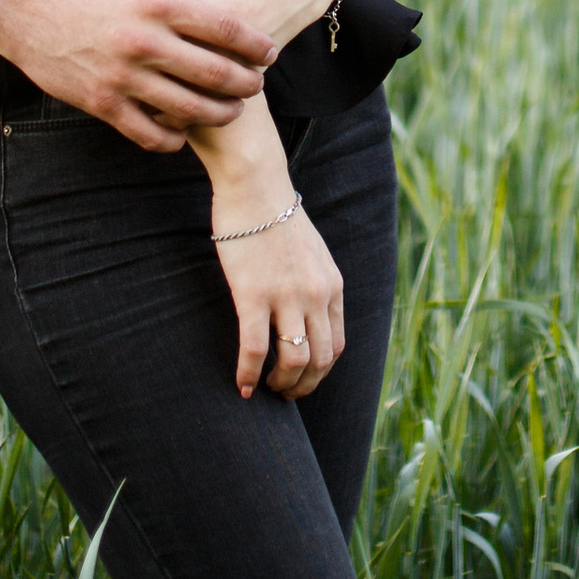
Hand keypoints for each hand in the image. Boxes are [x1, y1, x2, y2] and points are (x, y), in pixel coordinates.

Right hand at [0, 0, 272, 153]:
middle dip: (246, 84)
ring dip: (220, 114)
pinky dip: (173, 138)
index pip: (226, 30)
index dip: (256, 45)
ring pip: (189, 109)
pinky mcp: (102, 103)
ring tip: (231, 111)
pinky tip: (183, 130)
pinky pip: (149, 133)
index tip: (269, 52)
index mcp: (157, 3)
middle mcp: (144, 43)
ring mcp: (123, 77)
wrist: (21, 9)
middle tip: (256, 85)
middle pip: (216, 74)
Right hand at [213, 194, 347, 401]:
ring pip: (295, 361)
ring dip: (281, 384)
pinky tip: (241, 386)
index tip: (304, 379)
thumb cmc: (275, 215)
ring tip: (265, 390)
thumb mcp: (311, 251)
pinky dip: (249, 375)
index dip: (321, 371)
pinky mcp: (254, 295)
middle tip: (285, 393)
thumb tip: (305, 309)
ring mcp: (287, 297)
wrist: (256, 184)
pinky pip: (256, 349)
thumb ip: (315, 281)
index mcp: (332, 285)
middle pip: (321, 360)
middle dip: (304, 386)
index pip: (337, 344)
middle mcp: (317, 295)